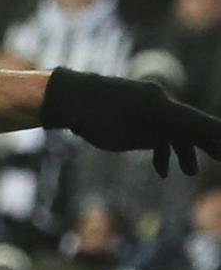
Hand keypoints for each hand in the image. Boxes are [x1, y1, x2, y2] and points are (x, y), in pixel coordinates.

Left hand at [42, 68, 220, 177]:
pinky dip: (160, 145)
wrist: (65, 97)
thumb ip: (153, 138)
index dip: (216, 137)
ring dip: (181, 150)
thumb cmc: (94, 118)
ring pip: (173, 126)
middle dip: (208, 144)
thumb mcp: (126, 137)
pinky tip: (160, 170)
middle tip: (220, 158)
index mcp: (160, 106)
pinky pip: (156, 124)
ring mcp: (146, 100)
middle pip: (191, 124)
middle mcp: (158, 99)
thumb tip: (167, 139)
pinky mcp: (134, 104)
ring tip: (187, 172)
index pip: (199, 124)